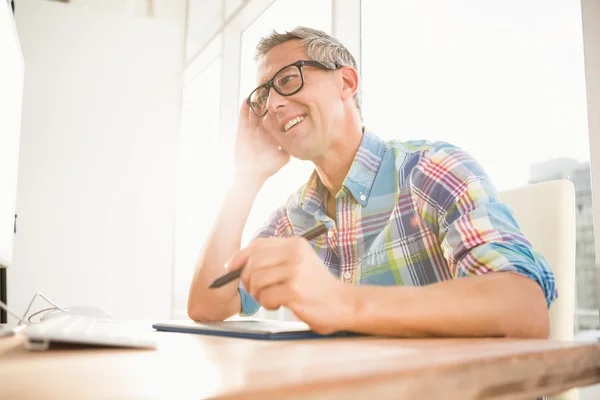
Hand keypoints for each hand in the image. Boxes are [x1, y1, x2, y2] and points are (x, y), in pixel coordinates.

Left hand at [226, 236, 352, 333]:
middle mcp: (294, 254)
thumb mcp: (299, 263)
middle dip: (247, 280)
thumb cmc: (317, 287)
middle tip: (256, 291)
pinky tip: (279, 305)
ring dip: (258, 295)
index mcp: (295, 244)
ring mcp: (295, 272)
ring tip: (271, 299)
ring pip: (256, 281)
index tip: (231, 268)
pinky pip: (266, 297)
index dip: (240, 257)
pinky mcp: (295, 291)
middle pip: (252, 263)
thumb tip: (237, 264)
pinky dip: (268, 304)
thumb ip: (275, 259)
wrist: (344, 303)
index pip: (258, 245)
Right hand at [234, 100, 289, 183]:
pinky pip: (243, 118)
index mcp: (270, 136)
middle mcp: (261, 132)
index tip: (284, 102)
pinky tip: (247, 99)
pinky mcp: (242, 131)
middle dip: (266, 105)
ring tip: (259, 91)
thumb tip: (297, 142)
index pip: (275, 121)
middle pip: (263, 114)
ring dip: (256, 103)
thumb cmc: (267, 167)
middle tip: (270, 92)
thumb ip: (290, 148)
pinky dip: (244, 109)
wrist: (252, 174)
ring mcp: (251, 131)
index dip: (278, 113)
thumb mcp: (284, 157)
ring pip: (253, 113)